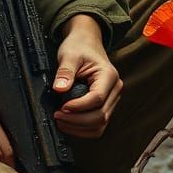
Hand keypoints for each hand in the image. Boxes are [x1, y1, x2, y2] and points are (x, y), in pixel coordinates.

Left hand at [52, 15, 122, 138]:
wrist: (86, 43)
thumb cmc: (79, 47)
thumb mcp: (69, 55)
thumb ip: (65, 72)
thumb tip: (59, 89)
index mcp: (109, 76)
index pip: (97, 99)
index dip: (78, 107)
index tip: (61, 107)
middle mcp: (115, 89)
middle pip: (100, 116)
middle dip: (77, 121)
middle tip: (57, 116)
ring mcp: (112, 99)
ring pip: (100, 125)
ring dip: (80, 128)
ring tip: (61, 121)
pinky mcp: (106, 106)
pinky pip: (98, 125)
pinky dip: (83, 129)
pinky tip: (69, 123)